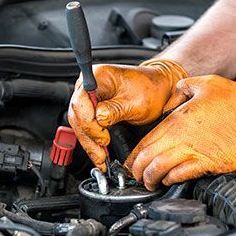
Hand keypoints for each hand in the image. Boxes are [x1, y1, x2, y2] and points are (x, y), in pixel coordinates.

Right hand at [67, 59, 186, 170]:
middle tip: (100, 155)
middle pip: (78, 115)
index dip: (90, 124)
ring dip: (89, 143)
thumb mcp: (136, 102)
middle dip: (89, 138)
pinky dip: (92, 141)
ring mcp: (88, 97)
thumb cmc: (150, 89)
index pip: (81, 102)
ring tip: (100, 159)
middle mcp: (89, 85)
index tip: (103, 138)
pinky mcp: (91, 108)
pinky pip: (86, 126)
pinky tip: (99, 152)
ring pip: (79, 124)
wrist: (158, 88)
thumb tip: (99, 119)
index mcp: (98, 76)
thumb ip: (115, 110)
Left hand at [125, 75, 235, 189]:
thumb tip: (168, 101)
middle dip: (136, 170)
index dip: (134, 154)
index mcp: (178, 118)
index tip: (130, 161)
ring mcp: (196, 152)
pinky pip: (182, 175)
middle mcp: (183, 137)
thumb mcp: (206, 83)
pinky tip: (169, 180)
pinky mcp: (210, 164)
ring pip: (160, 169)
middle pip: (148, 158)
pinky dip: (171, 180)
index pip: (146, 140)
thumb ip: (181, 89)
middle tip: (134, 176)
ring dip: (150, 178)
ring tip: (148, 183)